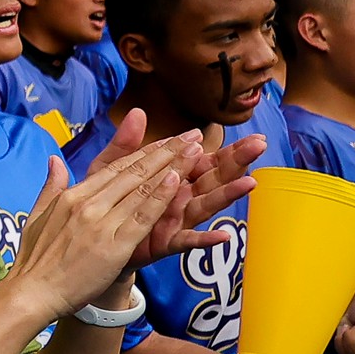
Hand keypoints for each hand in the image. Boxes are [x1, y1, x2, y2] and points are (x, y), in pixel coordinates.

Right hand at [7, 138, 193, 320]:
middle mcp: (87, 203)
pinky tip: (177, 181)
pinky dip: (160, 198)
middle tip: (191, 135)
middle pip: (133, 172)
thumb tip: (54, 160)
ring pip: (142, 189)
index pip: (116, 168)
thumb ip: (51, 186)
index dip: (145, 151)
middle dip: (166, 151)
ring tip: (194, 150)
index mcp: (72, 195)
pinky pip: (142, 217)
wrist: (31, 292)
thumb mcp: (38, 215)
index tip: (168, 138)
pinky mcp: (113, 245)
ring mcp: (100, 223)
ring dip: (172, 167)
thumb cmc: (35, 259)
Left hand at [79, 109, 263, 268]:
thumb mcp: (112, 168)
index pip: (204, 160)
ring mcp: (175, 221)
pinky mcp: (165, 242)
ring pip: (205, 205)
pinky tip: (223, 235)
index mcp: (172, 178)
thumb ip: (127, 144)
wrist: (94, 241)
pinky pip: (187, 240)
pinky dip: (204, 239)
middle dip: (236, 162)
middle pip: (213, 178)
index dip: (227, 149)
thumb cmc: (109, 202)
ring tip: (249, 182)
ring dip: (227, 194)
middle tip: (260, 146)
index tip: (254, 135)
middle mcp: (180, 198)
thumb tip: (137, 111)